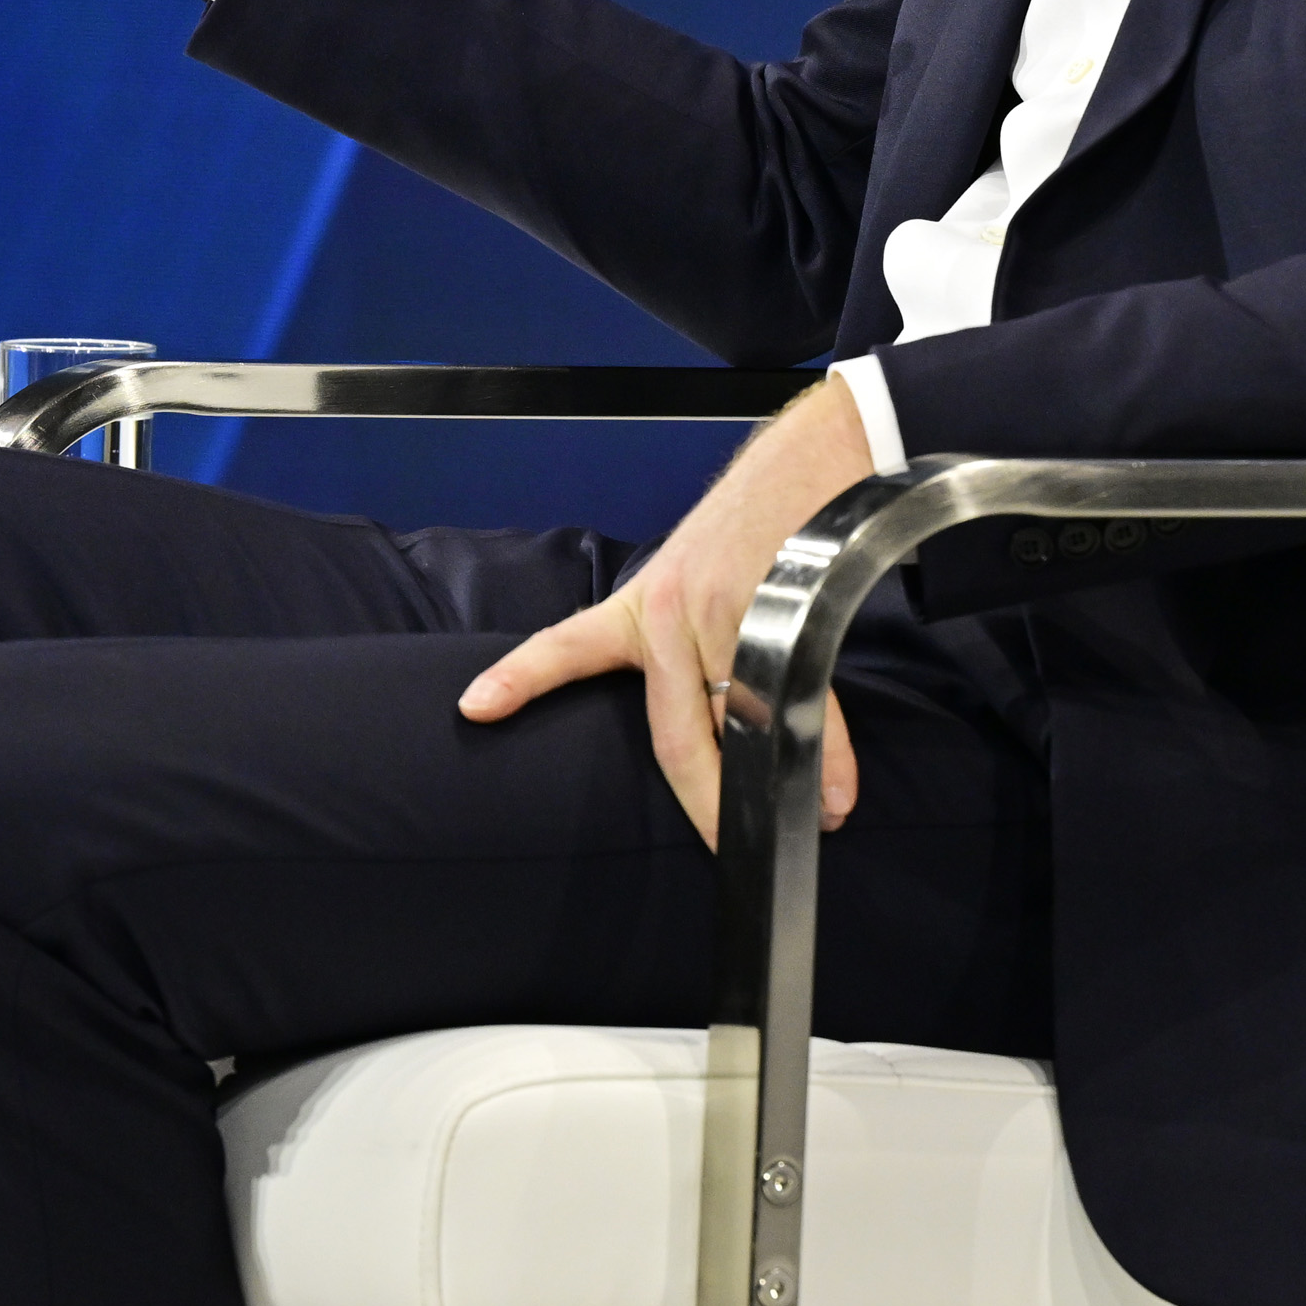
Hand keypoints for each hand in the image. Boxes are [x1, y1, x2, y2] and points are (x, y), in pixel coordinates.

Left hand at [457, 377, 872, 846]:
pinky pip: (801, 703)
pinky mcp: (782, 614)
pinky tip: (834, 789)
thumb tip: (701, 717)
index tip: (472, 708)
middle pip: (675, 739)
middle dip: (704, 804)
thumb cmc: (749, 530)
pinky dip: (825, 755)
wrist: (807, 462)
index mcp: (641, 608)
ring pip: (742, 728)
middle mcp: (671, 614)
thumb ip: (676, 640)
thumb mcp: (689, 578)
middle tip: (725, 844)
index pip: (567, 645)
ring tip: (805, 815)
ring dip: (775, 784)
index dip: (518, 680)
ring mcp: (726, 616)